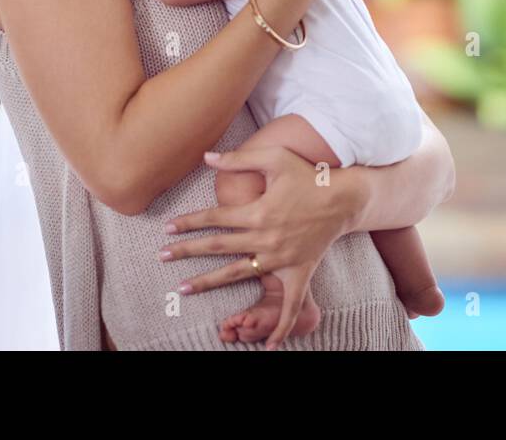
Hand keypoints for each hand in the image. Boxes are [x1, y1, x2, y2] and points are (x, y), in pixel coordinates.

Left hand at [160, 146, 360, 348]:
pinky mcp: (299, 272)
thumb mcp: (275, 157)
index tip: (167, 228)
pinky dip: (280, 326)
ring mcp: (281, 259)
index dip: (189, 222)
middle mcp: (266, 238)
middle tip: (161, 256)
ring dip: (208, 283)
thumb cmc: (308, 175)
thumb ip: (239, 158)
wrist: (344, 197)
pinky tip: (269, 346)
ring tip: (183, 289)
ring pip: (237, 274)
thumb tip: (205, 158)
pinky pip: (290, 305)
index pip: (214, 218)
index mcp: (259, 212)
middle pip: (218, 247)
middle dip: (187, 251)